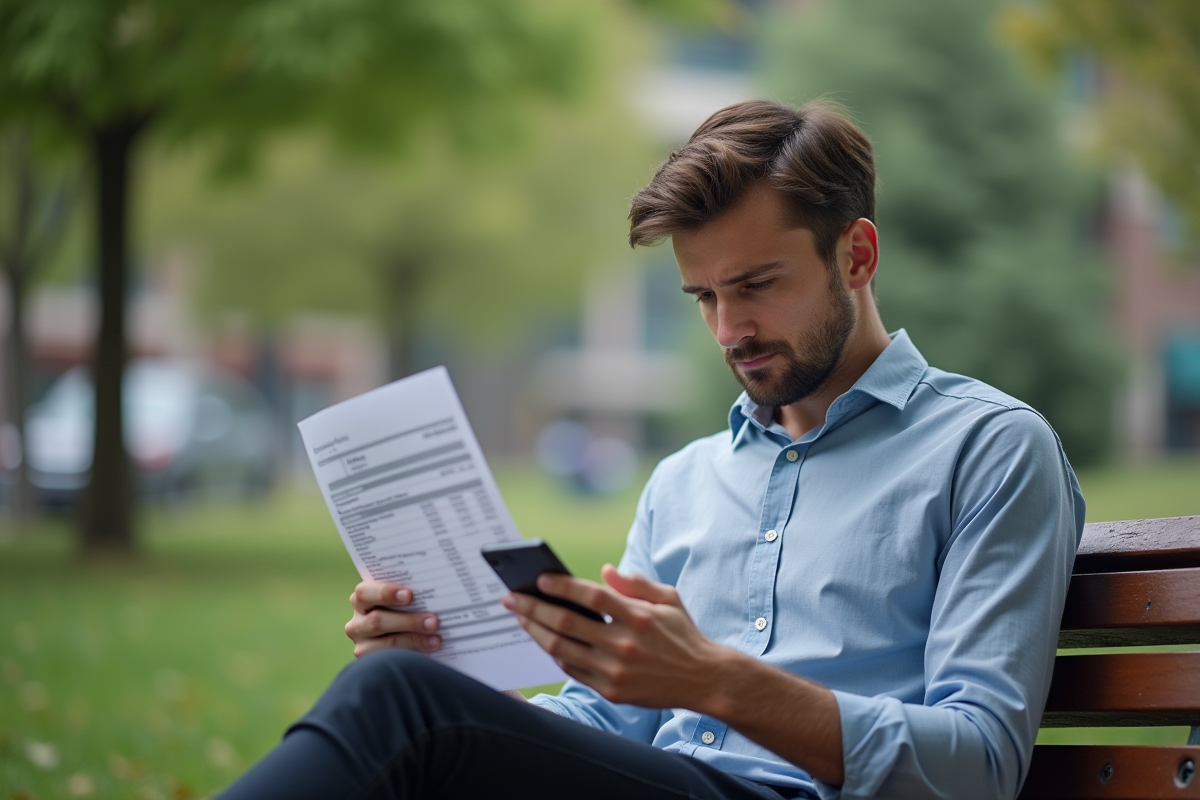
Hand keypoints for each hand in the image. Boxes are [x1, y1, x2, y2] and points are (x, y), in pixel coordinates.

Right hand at [345, 581, 440, 657]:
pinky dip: (414, 653)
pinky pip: (392, 660)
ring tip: (436, 639)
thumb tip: (435, 588)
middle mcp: (357, 622)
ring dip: (415, 640)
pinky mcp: (372, 663)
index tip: (409, 595)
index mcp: (362, 598)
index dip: (386, 593)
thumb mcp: (402, 598)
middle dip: (409, 621)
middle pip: (377, 621)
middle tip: (433, 621)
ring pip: (387, 643)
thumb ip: (409, 592)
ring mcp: (363, 644)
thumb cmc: (405, 607)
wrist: (403, 635)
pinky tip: (430, 650)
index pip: (365, 593)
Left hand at [503, 564, 729, 708]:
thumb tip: (604, 571)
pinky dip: (555, 654)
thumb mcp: (667, 599)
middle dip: (534, 608)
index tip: (539, 579)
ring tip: (521, 619)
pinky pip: (573, 670)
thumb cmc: (683, 635)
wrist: (704, 679)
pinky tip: (544, 641)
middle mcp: (623, 644)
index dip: (561, 586)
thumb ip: (634, 583)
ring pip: (563, 648)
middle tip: (512, 599)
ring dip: (536, 632)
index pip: (590, 596)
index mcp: (637, 616)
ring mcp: (615, 670)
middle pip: (567, 622)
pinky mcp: (612, 690)